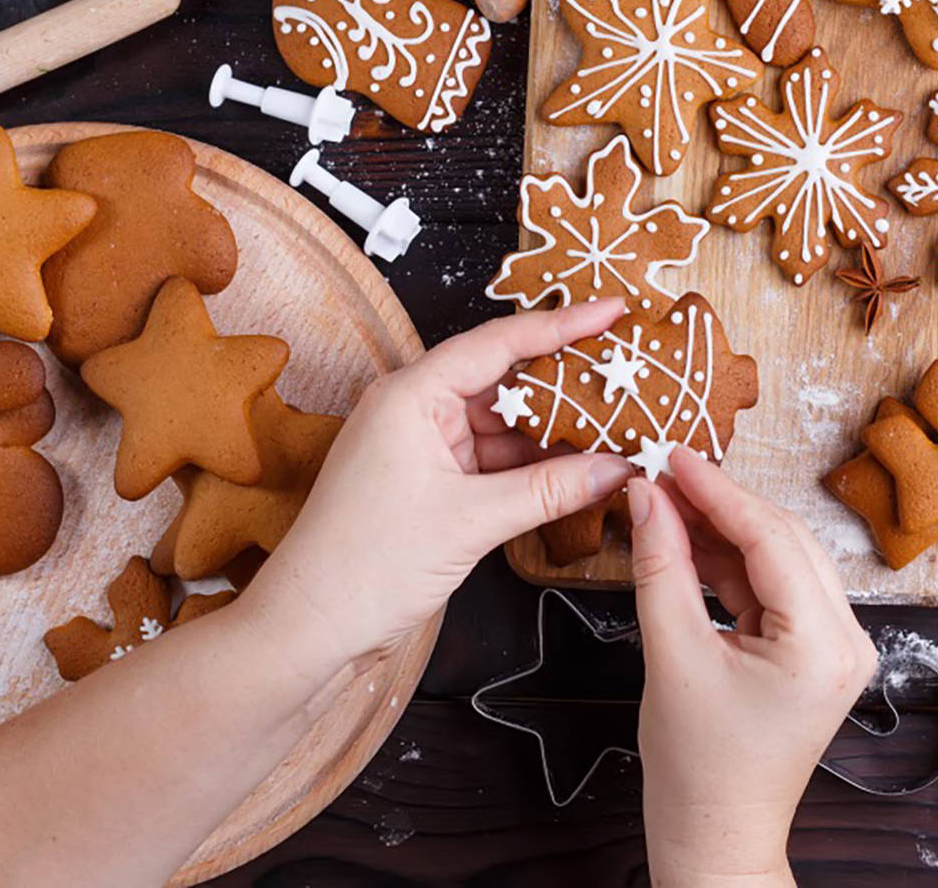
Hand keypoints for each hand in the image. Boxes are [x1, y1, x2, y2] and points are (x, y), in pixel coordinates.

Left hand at [240, 302, 635, 681]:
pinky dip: (534, 465)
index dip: (562, 325)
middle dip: (567, 382)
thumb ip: (550, 490)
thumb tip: (615, 467)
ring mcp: (423, 446)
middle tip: (626, 373)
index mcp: (412, 394)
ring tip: (615, 426)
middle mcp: (416, 409)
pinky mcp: (432, 482)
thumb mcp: (470, 521)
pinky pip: (495, 459)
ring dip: (555, 430)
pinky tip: (578, 468)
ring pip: (504, 423)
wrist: (311, 626)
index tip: (612, 311)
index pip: (499, 343)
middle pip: (506, 380)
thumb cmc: (364, 565)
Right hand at [629, 447, 878, 885]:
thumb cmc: (698, 768)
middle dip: (720, 505)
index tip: (672, 457)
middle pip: (783, 541)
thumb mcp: (671, 655)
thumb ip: (661, 567)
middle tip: (662, 475)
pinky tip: (689, 543)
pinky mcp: (816, 652)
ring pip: (779, 559)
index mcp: (824, 645)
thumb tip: (647, 497)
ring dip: (724, 531)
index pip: (771, 539)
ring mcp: (837, 646)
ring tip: (666, 504)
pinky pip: (775, 587)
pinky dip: (732, 564)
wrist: (716, 834)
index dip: (717, 491)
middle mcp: (847, 640)